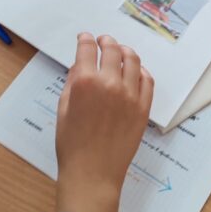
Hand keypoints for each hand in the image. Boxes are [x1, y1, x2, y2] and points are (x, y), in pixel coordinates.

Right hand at [55, 33, 153, 211]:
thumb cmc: (72, 144)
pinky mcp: (143, 108)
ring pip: (133, 60)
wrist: (93, 173)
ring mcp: (130, 95)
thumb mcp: (63, 108)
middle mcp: (110, 84)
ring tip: (121, 51)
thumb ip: (73, 82)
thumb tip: (80, 63)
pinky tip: (136, 71)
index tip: (85, 38)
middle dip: (106, 41)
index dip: (85, 39)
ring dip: (125, 51)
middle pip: (112, 49)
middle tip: (103, 40)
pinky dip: (141, 71)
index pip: (87, 49)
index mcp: (85, 82)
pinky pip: (147, 81)